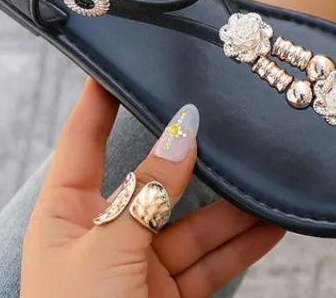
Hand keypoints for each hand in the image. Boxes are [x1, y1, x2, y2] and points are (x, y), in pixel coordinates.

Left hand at [21, 79, 283, 296]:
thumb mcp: (108, 250)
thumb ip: (149, 190)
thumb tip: (183, 130)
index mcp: (64, 218)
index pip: (81, 142)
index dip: (99, 100)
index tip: (118, 60)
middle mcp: (102, 236)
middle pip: (152, 180)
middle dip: (191, 156)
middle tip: (223, 117)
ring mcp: (138, 267)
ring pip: (192, 221)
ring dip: (230, 204)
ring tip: (265, 176)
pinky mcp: (169, 296)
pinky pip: (211, 261)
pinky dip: (242, 243)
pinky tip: (271, 222)